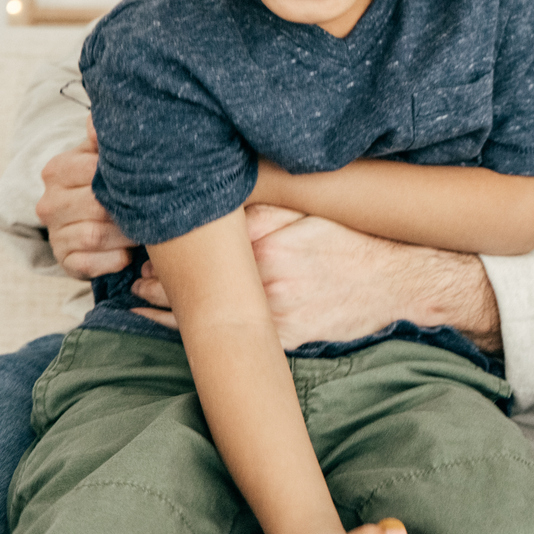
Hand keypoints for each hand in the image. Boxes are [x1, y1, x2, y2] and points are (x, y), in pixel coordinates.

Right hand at [36, 120, 136, 279]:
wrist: (100, 222)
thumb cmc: (108, 182)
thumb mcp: (105, 155)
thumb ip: (105, 137)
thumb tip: (98, 119)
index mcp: (57, 170)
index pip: (93, 170)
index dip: (127, 178)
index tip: (152, 179)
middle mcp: (49, 202)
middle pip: (97, 205)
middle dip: (131, 209)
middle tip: (158, 208)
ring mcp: (54, 234)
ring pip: (96, 235)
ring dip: (126, 235)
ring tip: (146, 230)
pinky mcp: (65, 261)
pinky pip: (89, 264)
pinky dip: (114, 260)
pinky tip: (128, 254)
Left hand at [129, 206, 498, 350]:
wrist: (400, 284)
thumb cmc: (354, 242)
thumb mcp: (310, 211)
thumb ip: (264, 206)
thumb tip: (215, 193)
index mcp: (268, 241)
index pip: (196, 239)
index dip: (162, 236)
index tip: (140, 231)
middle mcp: (267, 278)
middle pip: (192, 277)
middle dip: (155, 271)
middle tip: (133, 265)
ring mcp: (275, 312)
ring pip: (201, 310)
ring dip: (161, 303)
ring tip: (138, 292)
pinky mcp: (284, 339)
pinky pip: (225, 339)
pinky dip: (188, 332)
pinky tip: (162, 322)